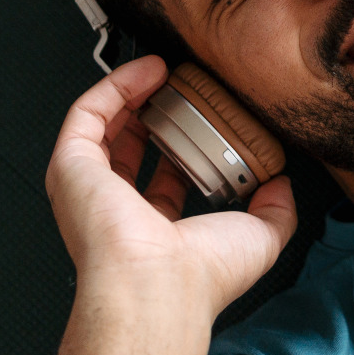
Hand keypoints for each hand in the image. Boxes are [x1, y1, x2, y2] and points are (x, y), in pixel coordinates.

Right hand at [44, 57, 294, 320]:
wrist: (160, 284)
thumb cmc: (201, 275)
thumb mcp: (260, 236)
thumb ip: (276, 210)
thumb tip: (282, 184)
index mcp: (153, 230)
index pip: (162, 183)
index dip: (182, 147)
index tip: (203, 119)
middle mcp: (115, 209)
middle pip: (128, 148)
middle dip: (153, 113)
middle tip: (181, 87)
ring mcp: (88, 187)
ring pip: (103, 126)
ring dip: (132, 93)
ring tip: (164, 70)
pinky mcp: (71, 166)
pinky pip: (86, 114)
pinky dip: (115, 87)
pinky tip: (148, 70)